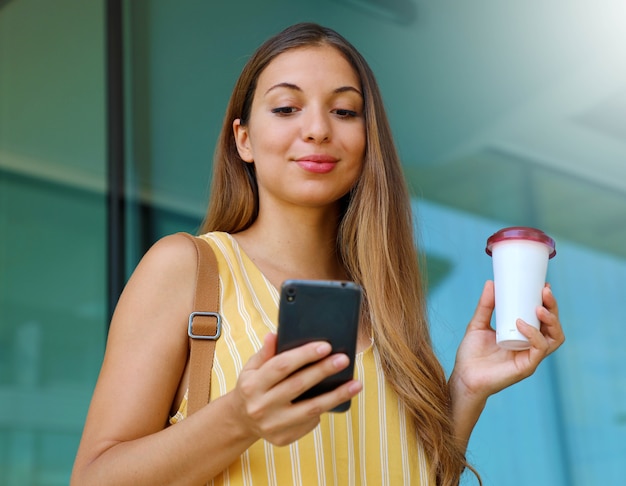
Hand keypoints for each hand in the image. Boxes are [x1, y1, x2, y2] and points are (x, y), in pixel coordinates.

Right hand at [229, 333, 361, 445]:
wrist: (241, 421)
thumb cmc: (252, 386)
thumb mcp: (252, 368)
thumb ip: (265, 352)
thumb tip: (275, 335)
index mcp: (252, 385)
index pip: (281, 366)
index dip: (304, 355)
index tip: (326, 346)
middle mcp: (260, 406)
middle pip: (298, 385)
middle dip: (323, 371)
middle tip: (344, 359)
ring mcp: (272, 425)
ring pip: (310, 409)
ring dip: (336, 396)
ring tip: (356, 384)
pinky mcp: (283, 439)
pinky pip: (309, 422)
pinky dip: (323, 409)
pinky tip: (335, 399)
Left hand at [450, 280, 564, 404]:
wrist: (463, 376)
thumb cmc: (472, 354)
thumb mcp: (478, 324)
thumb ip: (485, 306)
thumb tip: (491, 283)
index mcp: (524, 336)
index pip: (544, 319)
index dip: (548, 303)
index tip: (543, 286)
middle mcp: (532, 346)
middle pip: (554, 327)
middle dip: (553, 308)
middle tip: (544, 292)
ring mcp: (531, 357)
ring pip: (554, 338)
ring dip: (551, 321)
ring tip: (538, 307)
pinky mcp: (527, 366)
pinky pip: (538, 349)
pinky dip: (534, 335)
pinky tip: (521, 324)